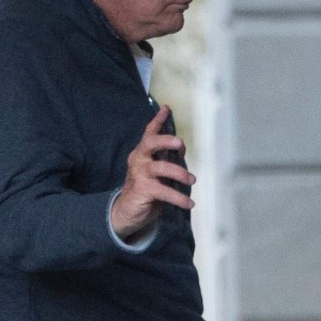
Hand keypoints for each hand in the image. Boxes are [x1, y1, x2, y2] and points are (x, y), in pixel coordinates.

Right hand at [110, 105, 195, 239]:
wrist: (128, 211)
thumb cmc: (146, 187)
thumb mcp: (157, 171)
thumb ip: (167, 158)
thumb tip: (181, 147)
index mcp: (142, 153)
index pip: (149, 133)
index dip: (157, 120)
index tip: (166, 109)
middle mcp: (138, 160)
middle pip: (150, 144)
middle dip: (165, 140)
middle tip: (180, 143)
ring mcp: (139, 174)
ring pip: (161, 168)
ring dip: (180, 173)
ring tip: (192, 180)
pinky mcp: (143, 190)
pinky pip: (165, 191)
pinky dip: (179, 198)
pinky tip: (189, 203)